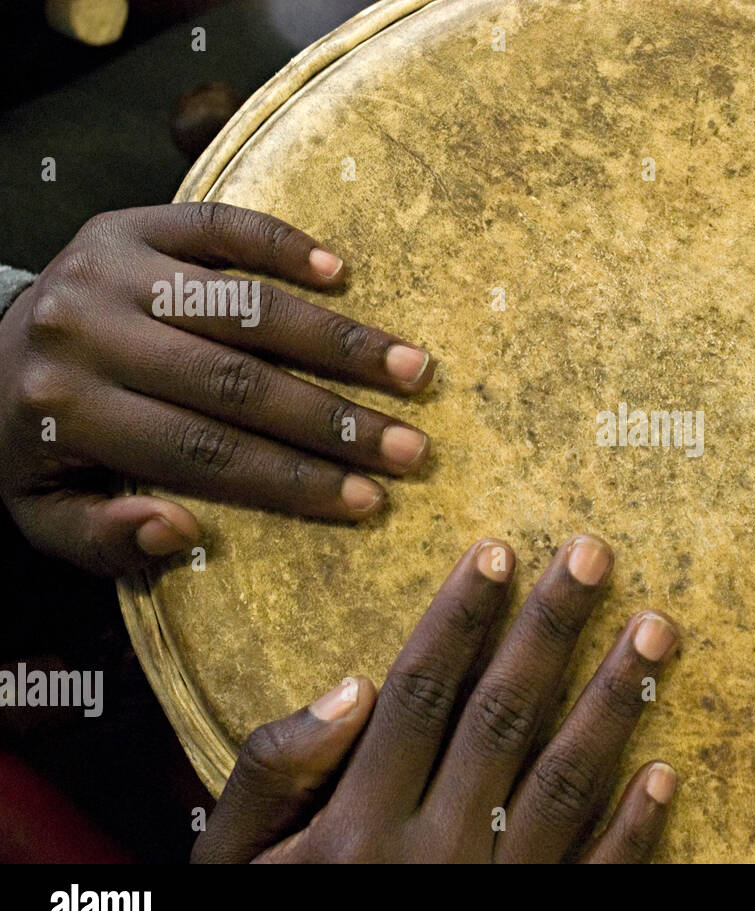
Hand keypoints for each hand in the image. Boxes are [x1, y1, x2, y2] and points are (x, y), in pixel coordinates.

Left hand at [0, 202, 434, 575]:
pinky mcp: (128, 221)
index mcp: (66, 411)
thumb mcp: (43, 514)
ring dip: (338, 340)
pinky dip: (282, 244)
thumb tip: (178, 530)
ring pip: (244, 307)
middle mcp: (86, 330)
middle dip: (336, 420)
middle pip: (238, 381)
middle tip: (411, 447)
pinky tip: (341, 272)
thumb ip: (101, 539)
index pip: (204, 451)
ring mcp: (108, 267)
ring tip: (411, 368)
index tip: (367, 501)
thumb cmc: (35, 444)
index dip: (293, 480)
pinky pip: (218, 226)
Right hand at [192, 534, 680, 862]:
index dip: (461, 617)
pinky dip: (635, 829)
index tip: (498, 551)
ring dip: (614, 701)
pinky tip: (665, 770)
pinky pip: (599, 879)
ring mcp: (497, 897)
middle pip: (503, 716)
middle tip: (594, 554)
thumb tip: (352, 686)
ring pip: (566, 783)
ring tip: (656, 630)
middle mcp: (434, 852)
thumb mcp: (237, 863)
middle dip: (552, 628)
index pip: (422, 691)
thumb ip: (276, 774)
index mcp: (357, 823)